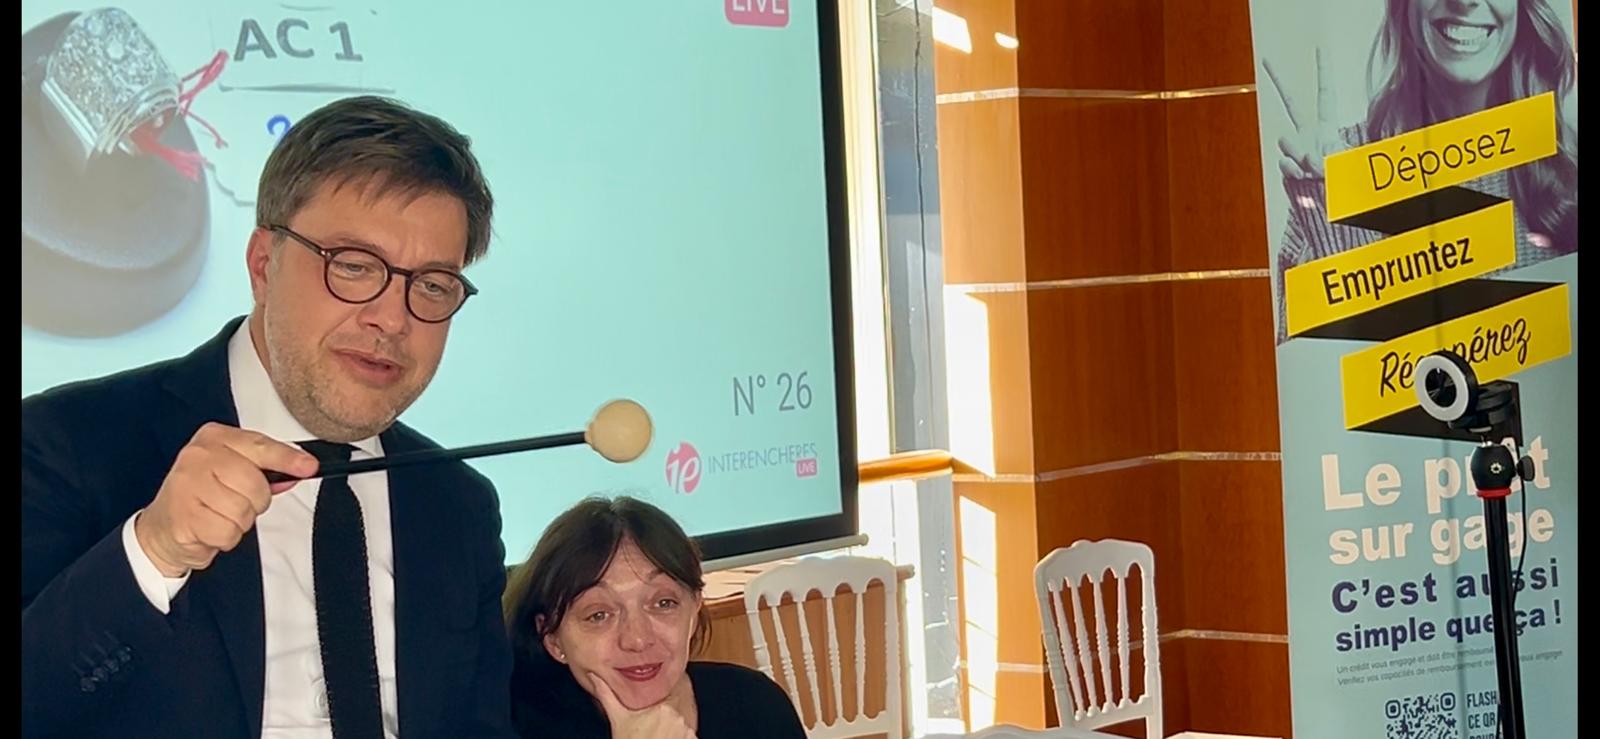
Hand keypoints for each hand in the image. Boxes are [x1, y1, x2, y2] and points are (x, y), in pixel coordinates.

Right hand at [134, 423, 317, 576]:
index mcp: (214, 437)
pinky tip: (208, 528)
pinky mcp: (183, 515)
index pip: (260, 446)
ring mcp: (186, 484)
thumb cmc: (203, 495)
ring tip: (219, 515)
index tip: (309, 466)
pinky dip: (224, 537)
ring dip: (239, 522)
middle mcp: (198, 456)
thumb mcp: (234, 471)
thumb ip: (267, 468)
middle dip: (255, 501)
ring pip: (243, 511)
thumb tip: (300, 469)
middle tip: (236, 502)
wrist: (162, 527)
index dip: (288, 459)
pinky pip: (227, 532)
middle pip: (255, 483)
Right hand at [588, 672, 696, 738]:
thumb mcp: (618, 719)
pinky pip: (690, 736)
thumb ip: (607, 695)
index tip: (654, 715)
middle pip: (676, 711)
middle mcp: (677, 716)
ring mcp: (686, 730)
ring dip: (676, 730)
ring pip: (684, 724)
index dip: (662, 705)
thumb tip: (595, 676)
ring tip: (660, 737)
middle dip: (668, 720)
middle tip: (653, 730)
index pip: (668, 696)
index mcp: (661, 706)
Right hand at [1262, 47, 1339, 180]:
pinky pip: (1284, 163)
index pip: (1324, 93)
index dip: (1323, 71)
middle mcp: (1308, 134)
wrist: (1332, 207)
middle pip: (1291, 103)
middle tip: (1266, 59)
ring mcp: (1295, 150)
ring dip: (1299, 153)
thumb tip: (1304, 156)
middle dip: (1278, 81)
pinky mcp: (1287, 168)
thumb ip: (1323, 155)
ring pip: (1286, 140)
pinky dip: (1294, 170)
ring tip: (1315, 167)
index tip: (1319, 48)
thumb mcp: (1342, 164)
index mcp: (1327, 126)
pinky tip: (1303, 176)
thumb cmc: (1345, 183)